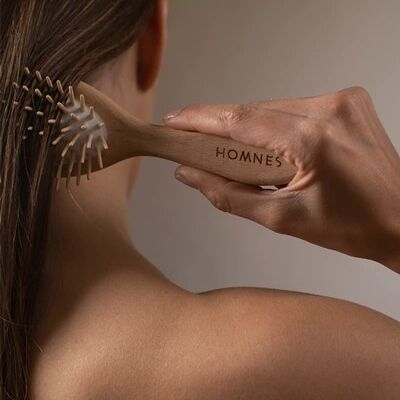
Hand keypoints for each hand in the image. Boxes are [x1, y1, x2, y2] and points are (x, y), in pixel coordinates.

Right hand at [164, 87, 399, 272]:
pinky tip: (264, 145)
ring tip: (228, 152)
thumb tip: (191, 175)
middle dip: (220, 127)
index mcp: (314, 140)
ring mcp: (342, 101)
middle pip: (254, 111)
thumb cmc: (354, 227)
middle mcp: (330, 110)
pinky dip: (272, 124)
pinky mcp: (347, 102)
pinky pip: (293, 108)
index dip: (201, 119)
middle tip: (193, 144)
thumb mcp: (282, 219)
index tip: (175, 122)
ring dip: (247, 128)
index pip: (241, 120)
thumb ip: (229, 195)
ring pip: (272, 108)